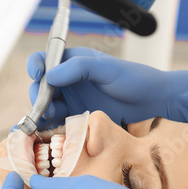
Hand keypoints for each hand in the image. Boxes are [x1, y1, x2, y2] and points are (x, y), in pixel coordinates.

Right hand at [28, 47, 187, 131]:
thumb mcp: (106, 69)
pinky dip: (48, 125)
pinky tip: (50, 129)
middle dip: (37, 95)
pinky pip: (55, 121)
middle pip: (40, 85)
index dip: (35, 66)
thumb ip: (78, 68)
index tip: (37, 75)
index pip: (44, 59)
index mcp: (72, 62)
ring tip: (51, 117)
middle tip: (44, 106)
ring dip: (42, 112)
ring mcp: (71, 99)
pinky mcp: (75, 116)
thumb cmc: (133, 79)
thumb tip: (50, 76)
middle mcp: (68, 80)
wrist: (152, 102)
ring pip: (44, 105)